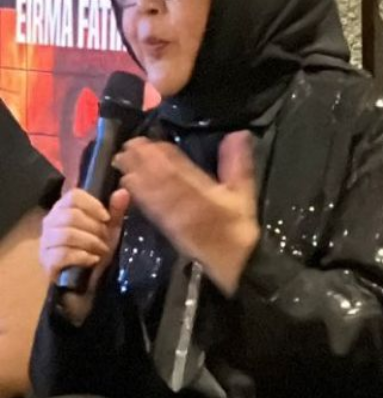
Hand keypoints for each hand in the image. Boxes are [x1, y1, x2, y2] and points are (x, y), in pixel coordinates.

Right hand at [39, 188, 129, 324]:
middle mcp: (50, 222)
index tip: (106, 218)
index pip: (73, 196)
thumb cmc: (98, 249)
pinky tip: (92, 260)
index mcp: (64, 209)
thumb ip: (116, 210)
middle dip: (94, 228)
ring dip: (90, 243)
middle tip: (105, 239)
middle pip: (70, 216)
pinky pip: (62, 254)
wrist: (91, 279)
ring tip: (100, 250)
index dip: (92, 205)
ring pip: (66, 235)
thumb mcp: (111, 229)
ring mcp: (45, 243)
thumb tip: (122, 192)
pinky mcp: (46, 262)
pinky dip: (82, 256)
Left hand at [113, 131, 259, 296]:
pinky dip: (140, 195)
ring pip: (155, 192)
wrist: (233, 262)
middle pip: (164, 180)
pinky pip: (152, 209)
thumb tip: (238, 135)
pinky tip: (128, 184)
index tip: (153, 142)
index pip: (184, 171)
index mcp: (208, 194)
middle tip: (130, 144)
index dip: (167, 156)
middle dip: (146, 162)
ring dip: (138, 175)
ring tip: (123, 159)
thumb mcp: (244, 193)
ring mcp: (177, 217)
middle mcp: (190, 204)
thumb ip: (238, 164)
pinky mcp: (169, 228)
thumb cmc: (238, 226)